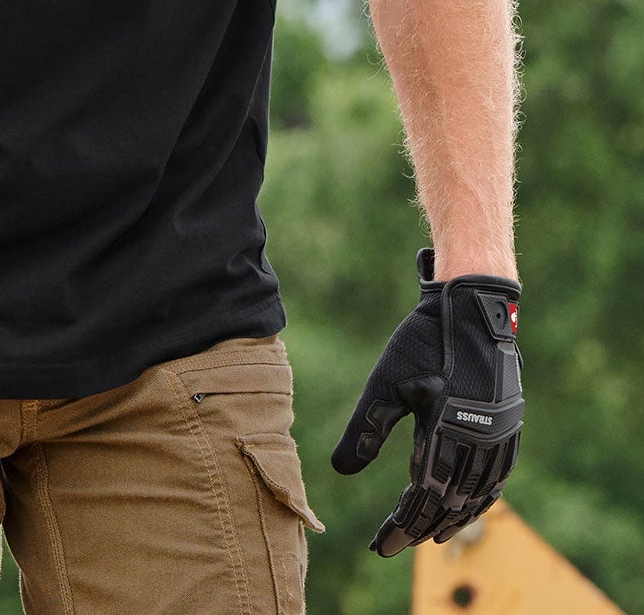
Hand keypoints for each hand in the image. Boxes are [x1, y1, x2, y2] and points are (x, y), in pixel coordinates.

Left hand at [331, 248, 522, 554]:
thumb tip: (340, 471)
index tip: (380, 544)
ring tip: (428, 532)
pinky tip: (466, 504)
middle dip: (420, 525)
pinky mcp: (510, 424)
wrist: (472, 305)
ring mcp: (501, 434)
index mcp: (448, 431)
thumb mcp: (387, 381)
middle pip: (451, 502)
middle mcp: (480, 439)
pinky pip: (498, 475)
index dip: (401, 524)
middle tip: (392, 543)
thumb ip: (367, 428)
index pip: (424, 495)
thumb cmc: (424, 340)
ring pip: (478, 494)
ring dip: (453, 517)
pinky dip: (480, 497)